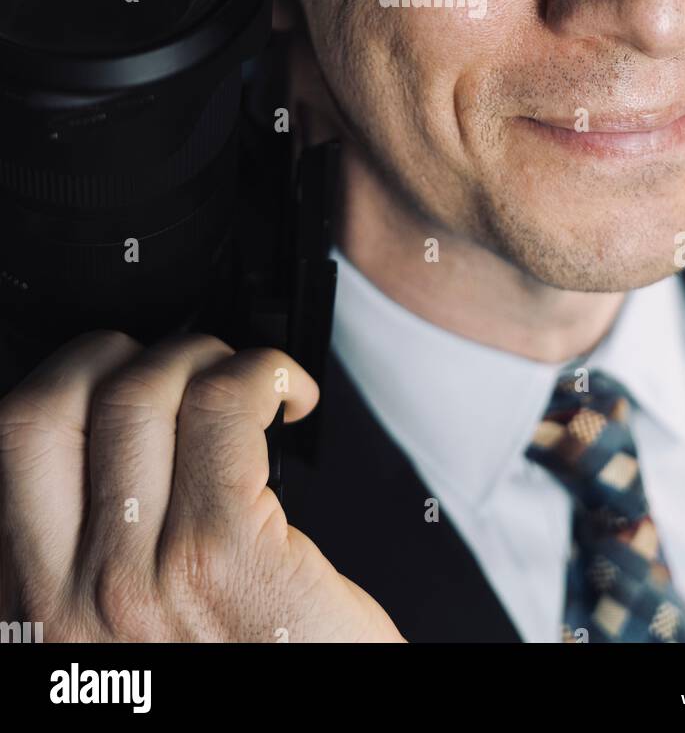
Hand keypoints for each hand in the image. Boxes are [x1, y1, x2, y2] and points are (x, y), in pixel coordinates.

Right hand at [0, 331, 405, 642]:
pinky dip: (261, 374)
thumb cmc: (240, 699)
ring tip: (247, 386)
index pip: (11, 444)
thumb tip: (115, 465)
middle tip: (186, 373)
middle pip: (59, 403)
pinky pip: (225, 410)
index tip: (115, 379)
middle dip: (126, 354)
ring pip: (144, 393)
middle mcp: (71, 598)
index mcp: (39, 612)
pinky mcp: (228, 556)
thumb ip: (94, 573)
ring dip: (202, 358)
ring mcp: (143, 577)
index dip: (65, 382)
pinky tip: (288, 397)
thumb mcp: (120, 655)